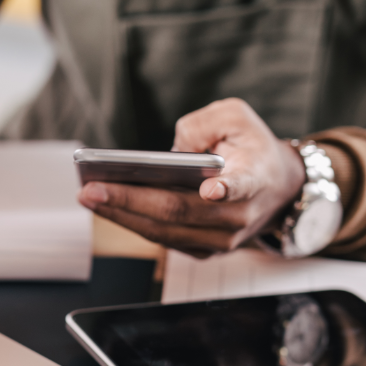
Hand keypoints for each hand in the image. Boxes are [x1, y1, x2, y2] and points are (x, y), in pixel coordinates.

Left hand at [77, 98, 305, 256]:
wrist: (278, 188)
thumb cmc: (251, 147)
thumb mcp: (236, 117)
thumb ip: (204, 123)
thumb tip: (172, 152)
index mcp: (254, 177)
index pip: (243, 185)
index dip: (228, 189)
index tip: (212, 189)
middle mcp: (239, 215)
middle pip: (180, 212)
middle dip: (130, 201)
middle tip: (91, 189)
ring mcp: (222, 239)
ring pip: (164, 232)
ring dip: (121, 215)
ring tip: (87, 196)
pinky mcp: (204, 249)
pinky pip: (162, 238)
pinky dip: (131, 222)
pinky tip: (104, 205)